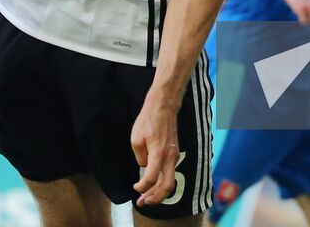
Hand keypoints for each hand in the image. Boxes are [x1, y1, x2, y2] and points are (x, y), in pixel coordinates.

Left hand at [131, 90, 180, 206]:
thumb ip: (140, 157)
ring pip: (169, 181)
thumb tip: (144, 167)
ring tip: (146, 198)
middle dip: (155, 199)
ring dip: (158, 192)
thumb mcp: (136, 139)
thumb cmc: (149, 119)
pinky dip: (161, 182)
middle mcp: (170, 157)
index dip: (142, 188)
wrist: (164, 106)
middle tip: (142, 203)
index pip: (151, 179)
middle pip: (167, 187)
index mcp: (159, 153)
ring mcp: (174, 156)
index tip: (135, 187)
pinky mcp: (174, 153)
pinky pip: (169, 173)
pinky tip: (153, 184)